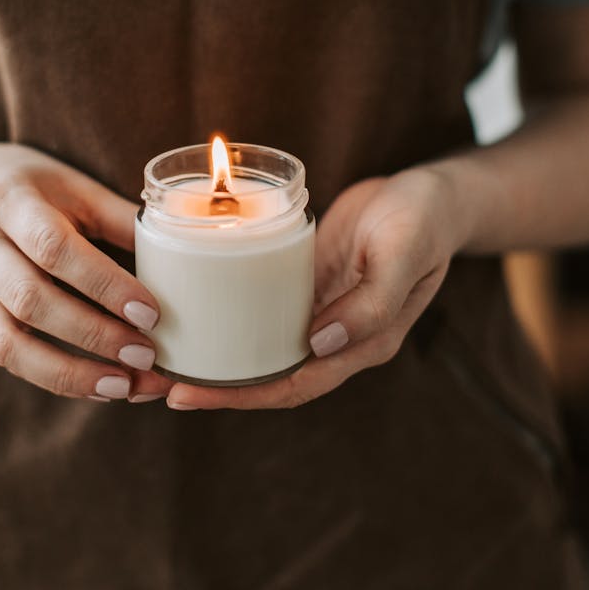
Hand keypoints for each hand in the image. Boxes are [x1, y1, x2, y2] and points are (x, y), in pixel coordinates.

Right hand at [0, 141, 171, 401]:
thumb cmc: (28, 186)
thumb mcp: (71, 185)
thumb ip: (119, 217)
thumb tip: (181, 248)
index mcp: (10, 203)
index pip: (54, 247)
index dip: (103, 284)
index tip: (151, 313)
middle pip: (31, 300)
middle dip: (93, 333)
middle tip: (148, 355)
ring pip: (9, 342)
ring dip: (70, 372)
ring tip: (125, 386)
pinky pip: (6, 356)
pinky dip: (53, 377)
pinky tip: (98, 387)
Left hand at [163, 167, 461, 409]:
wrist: (431, 193)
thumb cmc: (422, 222)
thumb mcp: (403, 255)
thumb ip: (370, 305)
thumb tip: (319, 345)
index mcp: (362, 344)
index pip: (292, 384)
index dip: (240, 396)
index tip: (189, 394)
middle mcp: (336, 337)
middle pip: (267, 375)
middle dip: (215, 384)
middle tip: (158, 382)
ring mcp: (319, 311)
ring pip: (260, 346)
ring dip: (216, 354)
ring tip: (164, 354)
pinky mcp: (305, 283)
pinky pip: (262, 307)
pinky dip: (229, 315)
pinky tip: (195, 308)